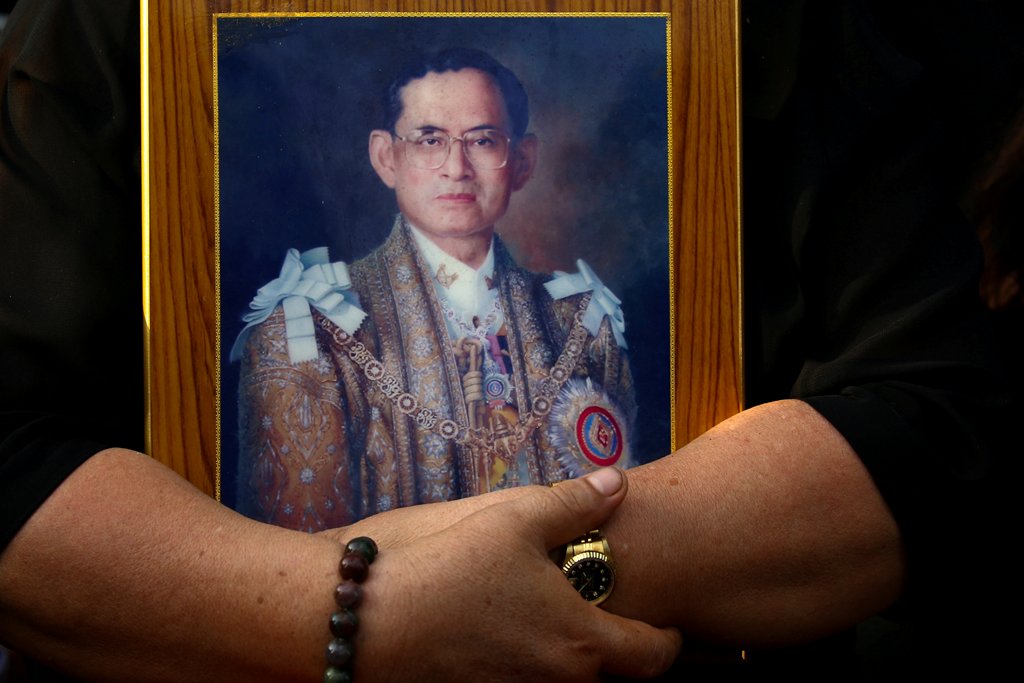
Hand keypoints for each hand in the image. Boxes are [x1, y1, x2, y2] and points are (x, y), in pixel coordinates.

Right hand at [354, 468, 681, 682]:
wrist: (373, 625)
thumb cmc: (451, 568)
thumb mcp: (518, 519)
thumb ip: (576, 502)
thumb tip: (618, 481)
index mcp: (581, 641)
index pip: (654, 657)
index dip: (669, 641)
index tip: (668, 625)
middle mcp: (560, 682)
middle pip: (617, 679)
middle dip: (624, 651)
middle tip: (619, 619)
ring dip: (579, 658)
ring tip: (565, 621)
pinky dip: (540, 664)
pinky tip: (519, 633)